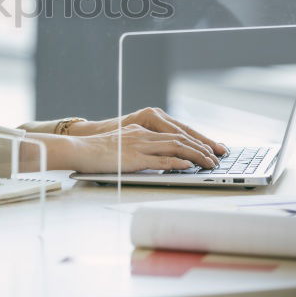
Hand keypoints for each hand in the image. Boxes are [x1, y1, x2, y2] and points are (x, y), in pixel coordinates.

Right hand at [67, 123, 219, 172]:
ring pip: (175, 146)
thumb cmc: (95, 153)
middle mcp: (143, 134)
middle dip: (202, 147)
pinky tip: (189, 166)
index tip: (209, 149)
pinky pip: (161, 158)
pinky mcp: (134, 157)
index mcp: (141, 130)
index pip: (174, 133)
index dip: (195, 141)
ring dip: (196, 155)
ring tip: (210, 163)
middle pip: (180, 137)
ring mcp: (139, 144)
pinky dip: (178, 162)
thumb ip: (139, 150)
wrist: (78, 149)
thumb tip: (157, 161)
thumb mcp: (121, 147)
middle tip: (217, 157)